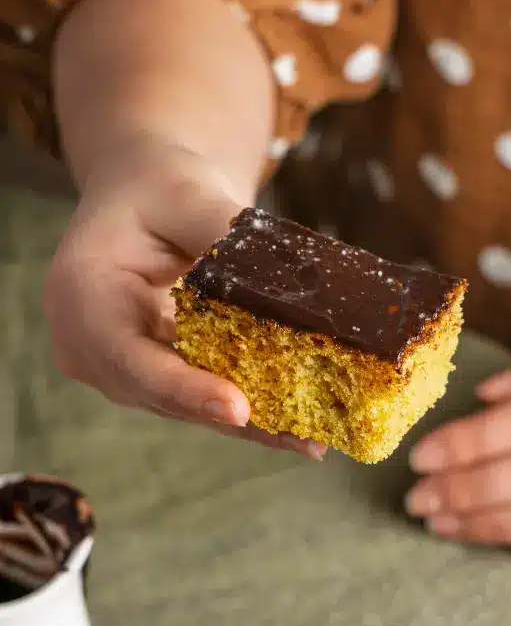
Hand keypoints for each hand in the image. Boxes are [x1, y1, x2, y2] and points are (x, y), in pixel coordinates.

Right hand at [43, 139, 324, 458]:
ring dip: (251, 423)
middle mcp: (91, 345)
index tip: (238, 409)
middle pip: (164, 394)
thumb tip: (288, 283)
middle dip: (235, 416)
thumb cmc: (160, 187)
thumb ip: (226, 236)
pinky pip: (200, 398)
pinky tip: (300, 427)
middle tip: (303, 437)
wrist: (146, 196)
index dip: (184, 388)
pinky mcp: (155, 376)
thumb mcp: (188, 194)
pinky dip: (248, 409)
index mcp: (81, 296)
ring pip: (186, 406)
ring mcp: (121, 368)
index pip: (130, 357)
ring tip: (314, 438)